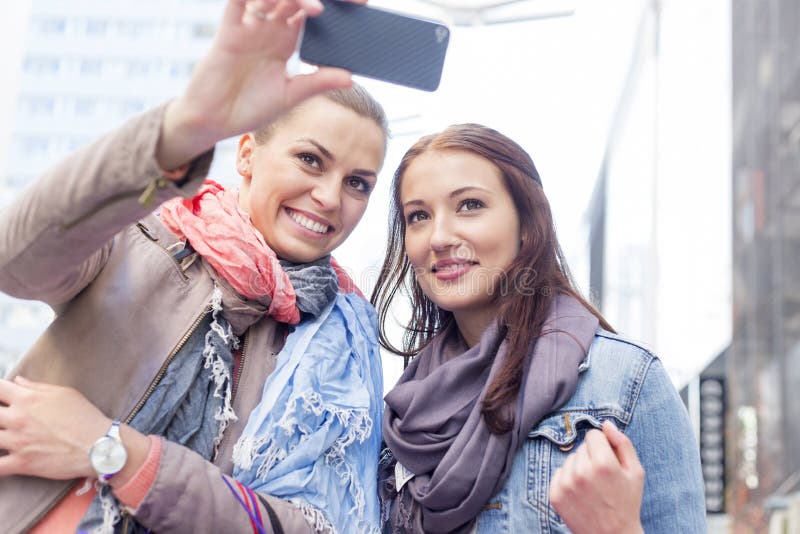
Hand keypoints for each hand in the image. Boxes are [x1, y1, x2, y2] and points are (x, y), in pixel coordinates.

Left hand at [0, 376, 110, 479]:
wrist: (99, 446)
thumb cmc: (85, 417)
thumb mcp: (65, 394)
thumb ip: (37, 387)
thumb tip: (17, 381)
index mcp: (27, 399)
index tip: (1, 397)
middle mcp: (18, 419)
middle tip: (5, 420)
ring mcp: (17, 442)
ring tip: (3, 437)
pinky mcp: (21, 464)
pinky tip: (1, 459)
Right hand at [157, 0, 367, 168]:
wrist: (214, 121)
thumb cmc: (250, 108)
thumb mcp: (290, 95)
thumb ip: (317, 82)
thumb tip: (351, 77)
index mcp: (285, 40)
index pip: (310, 11)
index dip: (331, 5)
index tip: (360, 5)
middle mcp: (268, 28)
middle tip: (350, 2)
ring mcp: (249, 27)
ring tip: (317, 8)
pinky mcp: (229, 32)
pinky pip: (238, 3)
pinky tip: (269, 0)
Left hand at [549, 421, 644, 533]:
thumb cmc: (627, 503)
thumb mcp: (635, 472)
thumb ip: (623, 443)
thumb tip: (606, 423)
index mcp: (603, 464)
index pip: (593, 434)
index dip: (603, 446)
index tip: (609, 461)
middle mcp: (581, 472)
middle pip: (581, 447)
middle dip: (591, 457)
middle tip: (603, 478)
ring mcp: (566, 484)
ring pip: (569, 459)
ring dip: (579, 468)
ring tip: (592, 487)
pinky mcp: (555, 494)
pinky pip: (559, 473)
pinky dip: (568, 479)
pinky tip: (581, 494)